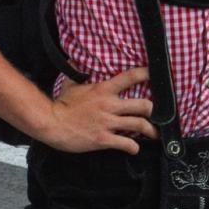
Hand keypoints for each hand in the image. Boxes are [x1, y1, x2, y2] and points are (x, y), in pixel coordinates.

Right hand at [42, 66, 156, 153]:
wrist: (52, 123)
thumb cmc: (61, 105)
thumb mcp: (70, 84)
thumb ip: (76, 72)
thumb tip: (74, 59)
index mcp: (102, 90)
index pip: (129, 78)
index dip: (145, 74)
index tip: (153, 75)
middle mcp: (109, 105)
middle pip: (143, 106)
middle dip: (153, 111)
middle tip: (156, 115)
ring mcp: (108, 123)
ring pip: (140, 125)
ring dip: (150, 131)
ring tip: (154, 134)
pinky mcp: (104, 139)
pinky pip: (127, 144)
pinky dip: (134, 147)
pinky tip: (134, 148)